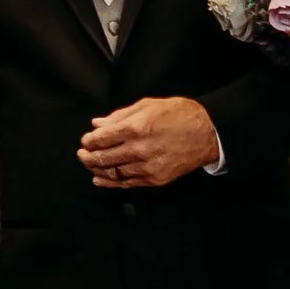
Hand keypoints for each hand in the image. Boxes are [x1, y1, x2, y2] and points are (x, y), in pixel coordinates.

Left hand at [78, 96, 220, 189]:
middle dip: (88, 156)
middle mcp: (139, 149)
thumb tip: (98, 124)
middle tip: (82, 153)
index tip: (86, 140)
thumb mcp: (148, 105)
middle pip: (103, 157)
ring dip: (97, 169)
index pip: (101, 138)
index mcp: (136, 127)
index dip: (89, 141)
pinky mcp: (155, 179)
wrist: (207, 133)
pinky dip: (111, 182)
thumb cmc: (179, 115)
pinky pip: (127, 183)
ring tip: (90, 164)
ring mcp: (147, 166)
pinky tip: (100, 179)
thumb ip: (120, 116)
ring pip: (112, 172)